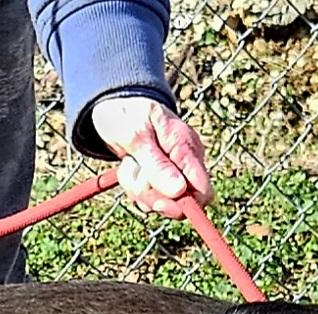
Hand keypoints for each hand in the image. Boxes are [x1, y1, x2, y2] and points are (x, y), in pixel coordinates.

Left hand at [90, 95, 213, 219]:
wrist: (114, 105)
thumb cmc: (127, 115)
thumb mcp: (137, 136)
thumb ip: (157, 165)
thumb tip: (180, 191)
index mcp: (186, 147)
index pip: (203, 190)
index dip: (184, 205)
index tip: (157, 203)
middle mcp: (186, 161)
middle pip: (180, 202)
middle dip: (151, 195)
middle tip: (133, 171)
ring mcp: (174, 171)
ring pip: (161, 202)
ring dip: (138, 190)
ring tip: (129, 163)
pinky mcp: (161, 178)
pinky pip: (150, 197)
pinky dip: (135, 188)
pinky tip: (131, 168)